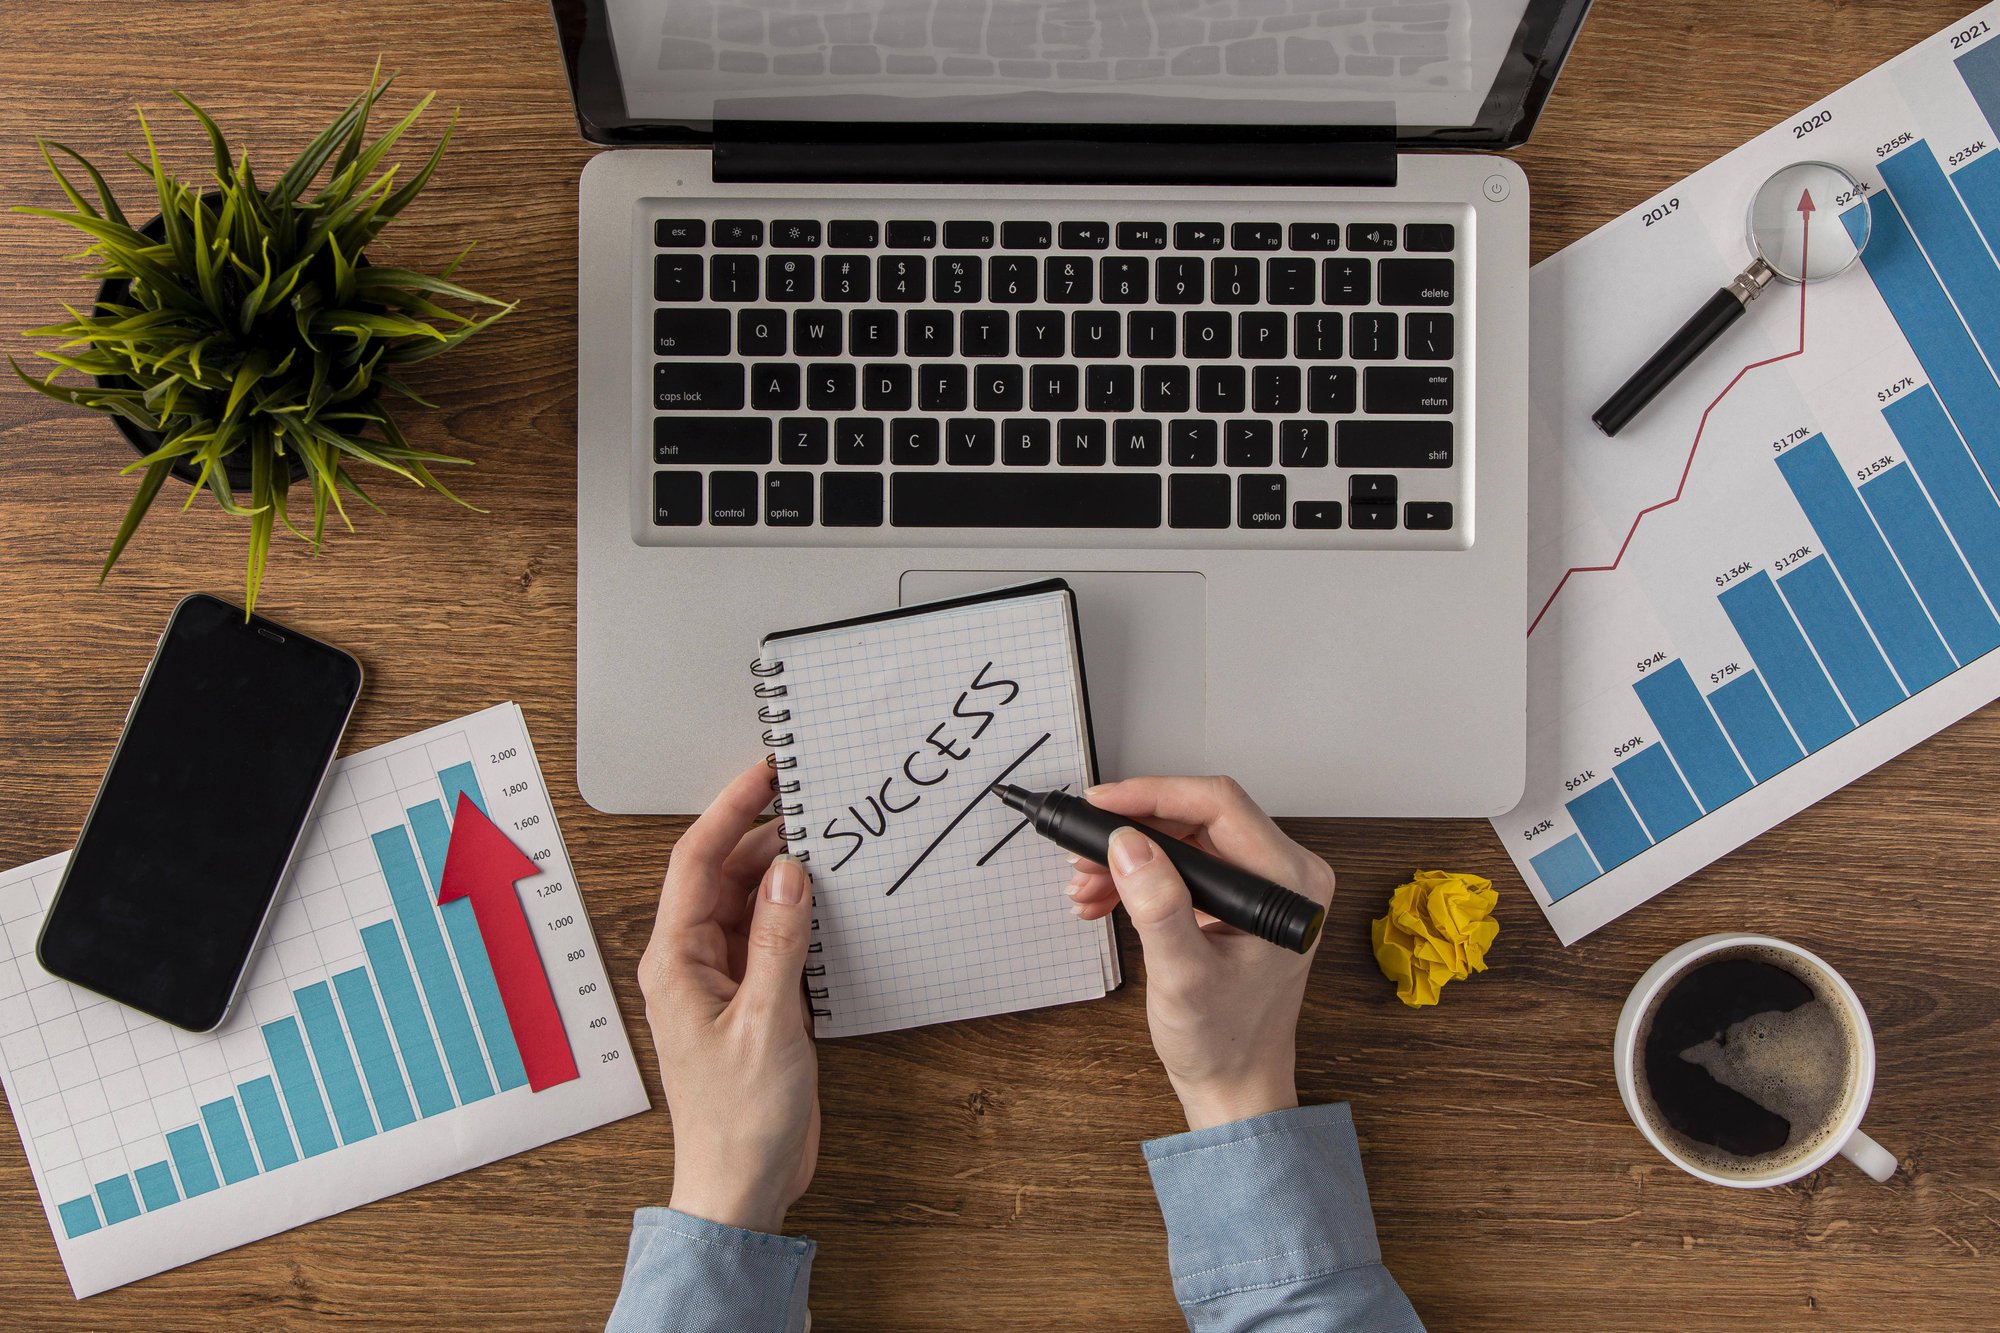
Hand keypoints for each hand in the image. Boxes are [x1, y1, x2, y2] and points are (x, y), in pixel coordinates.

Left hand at [639, 760, 819, 1234]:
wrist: (740, 1184)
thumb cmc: (737, 1120)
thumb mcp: (766, 1023)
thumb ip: (777, 942)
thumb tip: (786, 873)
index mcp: (675, 960)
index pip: (696, 862)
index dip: (729, 810)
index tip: (763, 773)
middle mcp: (691, 962)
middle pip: (722, 875)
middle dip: (761, 834)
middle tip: (808, 801)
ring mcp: (721, 979)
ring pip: (747, 902)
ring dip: (780, 873)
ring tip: (823, 841)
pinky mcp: (750, 999)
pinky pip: (769, 936)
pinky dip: (794, 913)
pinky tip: (824, 901)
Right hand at [1066, 777, 1333, 1131]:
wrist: (1234, 1084)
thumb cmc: (1224, 1041)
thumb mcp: (1184, 977)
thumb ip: (1158, 908)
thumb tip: (1128, 845)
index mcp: (1289, 883)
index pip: (1219, 805)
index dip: (1153, 796)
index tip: (1102, 805)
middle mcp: (1284, 874)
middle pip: (1197, 817)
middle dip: (1132, 832)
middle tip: (1082, 852)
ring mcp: (1260, 885)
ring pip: (1183, 839)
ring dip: (1128, 856)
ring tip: (1085, 886)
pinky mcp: (1236, 898)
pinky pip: (1182, 865)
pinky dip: (1139, 876)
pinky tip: (1102, 897)